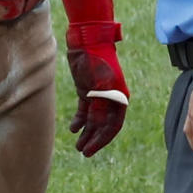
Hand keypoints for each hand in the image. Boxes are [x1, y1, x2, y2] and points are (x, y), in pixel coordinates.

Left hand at [65, 24, 128, 157]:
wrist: (86, 40)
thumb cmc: (95, 61)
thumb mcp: (99, 85)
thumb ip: (99, 106)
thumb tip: (97, 126)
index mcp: (118, 98)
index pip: (113, 125)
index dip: (102, 139)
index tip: (91, 150)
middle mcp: (110, 98)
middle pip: (102, 124)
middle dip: (93, 139)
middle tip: (82, 151)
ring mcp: (98, 94)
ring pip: (93, 119)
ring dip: (86, 132)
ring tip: (78, 144)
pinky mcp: (86, 89)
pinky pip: (85, 109)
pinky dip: (80, 120)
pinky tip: (73, 128)